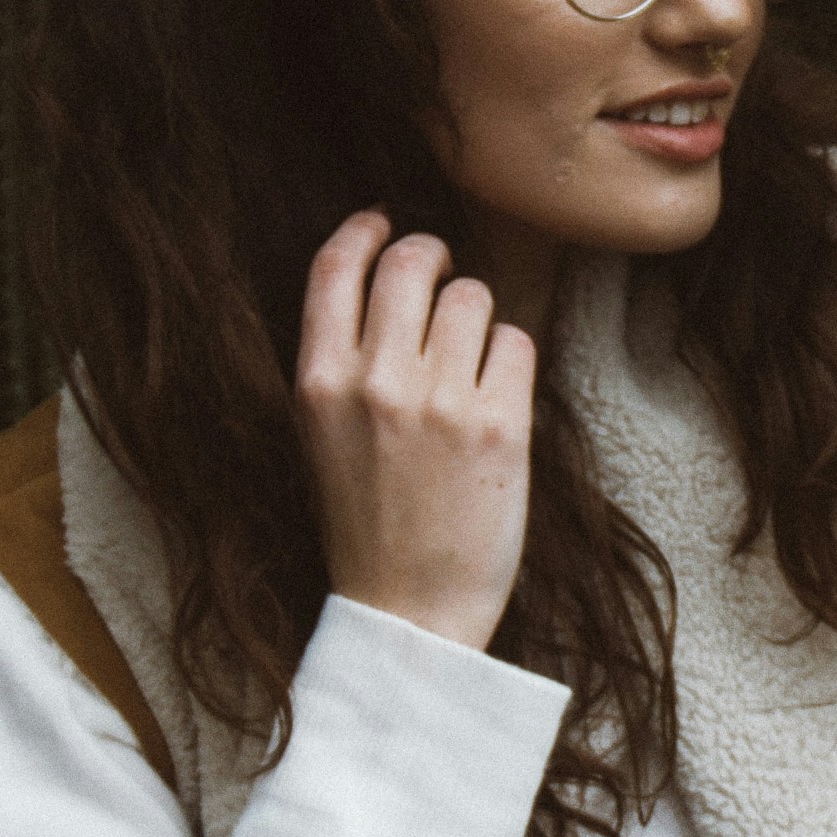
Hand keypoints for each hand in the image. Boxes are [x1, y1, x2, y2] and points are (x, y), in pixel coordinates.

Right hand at [293, 209, 535, 653]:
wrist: (409, 613)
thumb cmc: (365, 523)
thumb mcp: (321, 435)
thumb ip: (341, 359)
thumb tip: (377, 275)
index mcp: (319, 383)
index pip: (336, 266)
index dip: (364, 230)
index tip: (384, 223)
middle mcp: (376, 382)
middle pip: (412, 262)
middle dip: (432, 258)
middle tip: (441, 278)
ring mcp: (440, 402)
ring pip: (473, 295)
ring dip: (476, 317)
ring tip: (467, 363)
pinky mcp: (500, 425)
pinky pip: (517, 342)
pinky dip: (510, 361)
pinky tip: (495, 399)